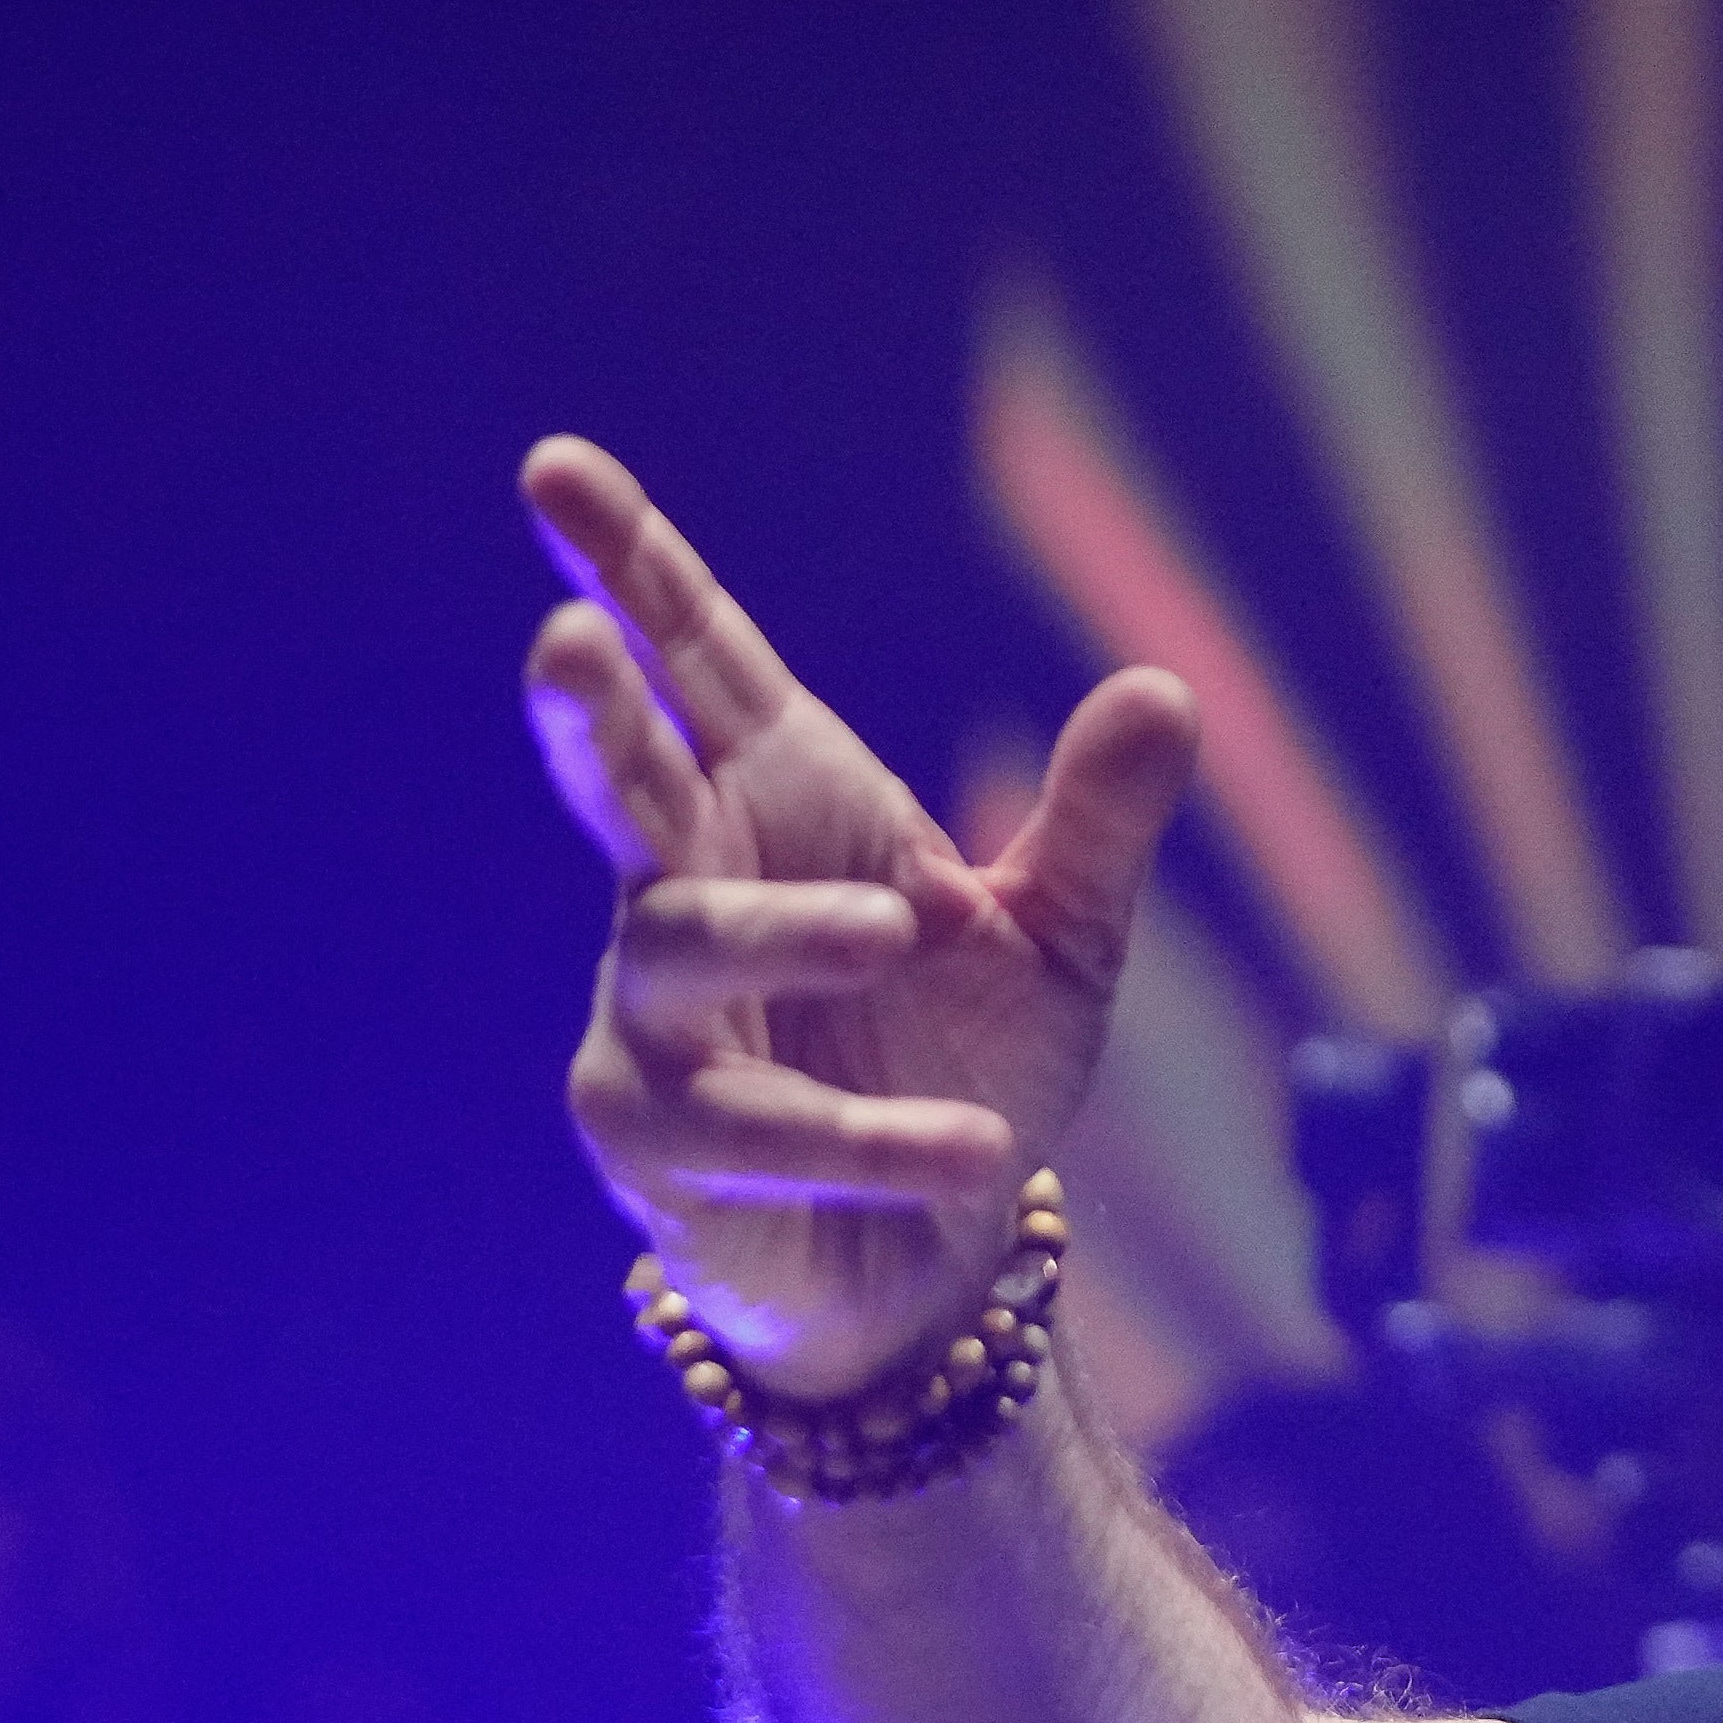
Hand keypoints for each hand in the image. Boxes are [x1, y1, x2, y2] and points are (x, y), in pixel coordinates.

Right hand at [518, 437, 1198, 1395]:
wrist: (934, 1256)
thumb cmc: (966, 1063)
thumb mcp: (1062, 937)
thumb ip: (1099, 822)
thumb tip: (1167, 687)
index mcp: (776, 804)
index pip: (695, 664)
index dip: (629, 568)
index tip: (555, 466)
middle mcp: (690, 890)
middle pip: (622, 781)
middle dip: (590, 713)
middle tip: (563, 640)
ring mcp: (656, 1016)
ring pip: (686, 942)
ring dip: (786, 929)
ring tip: (901, 930)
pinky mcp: (660, 1142)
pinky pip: (760, 1127)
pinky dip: (870, 1136)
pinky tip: (973, 1149)